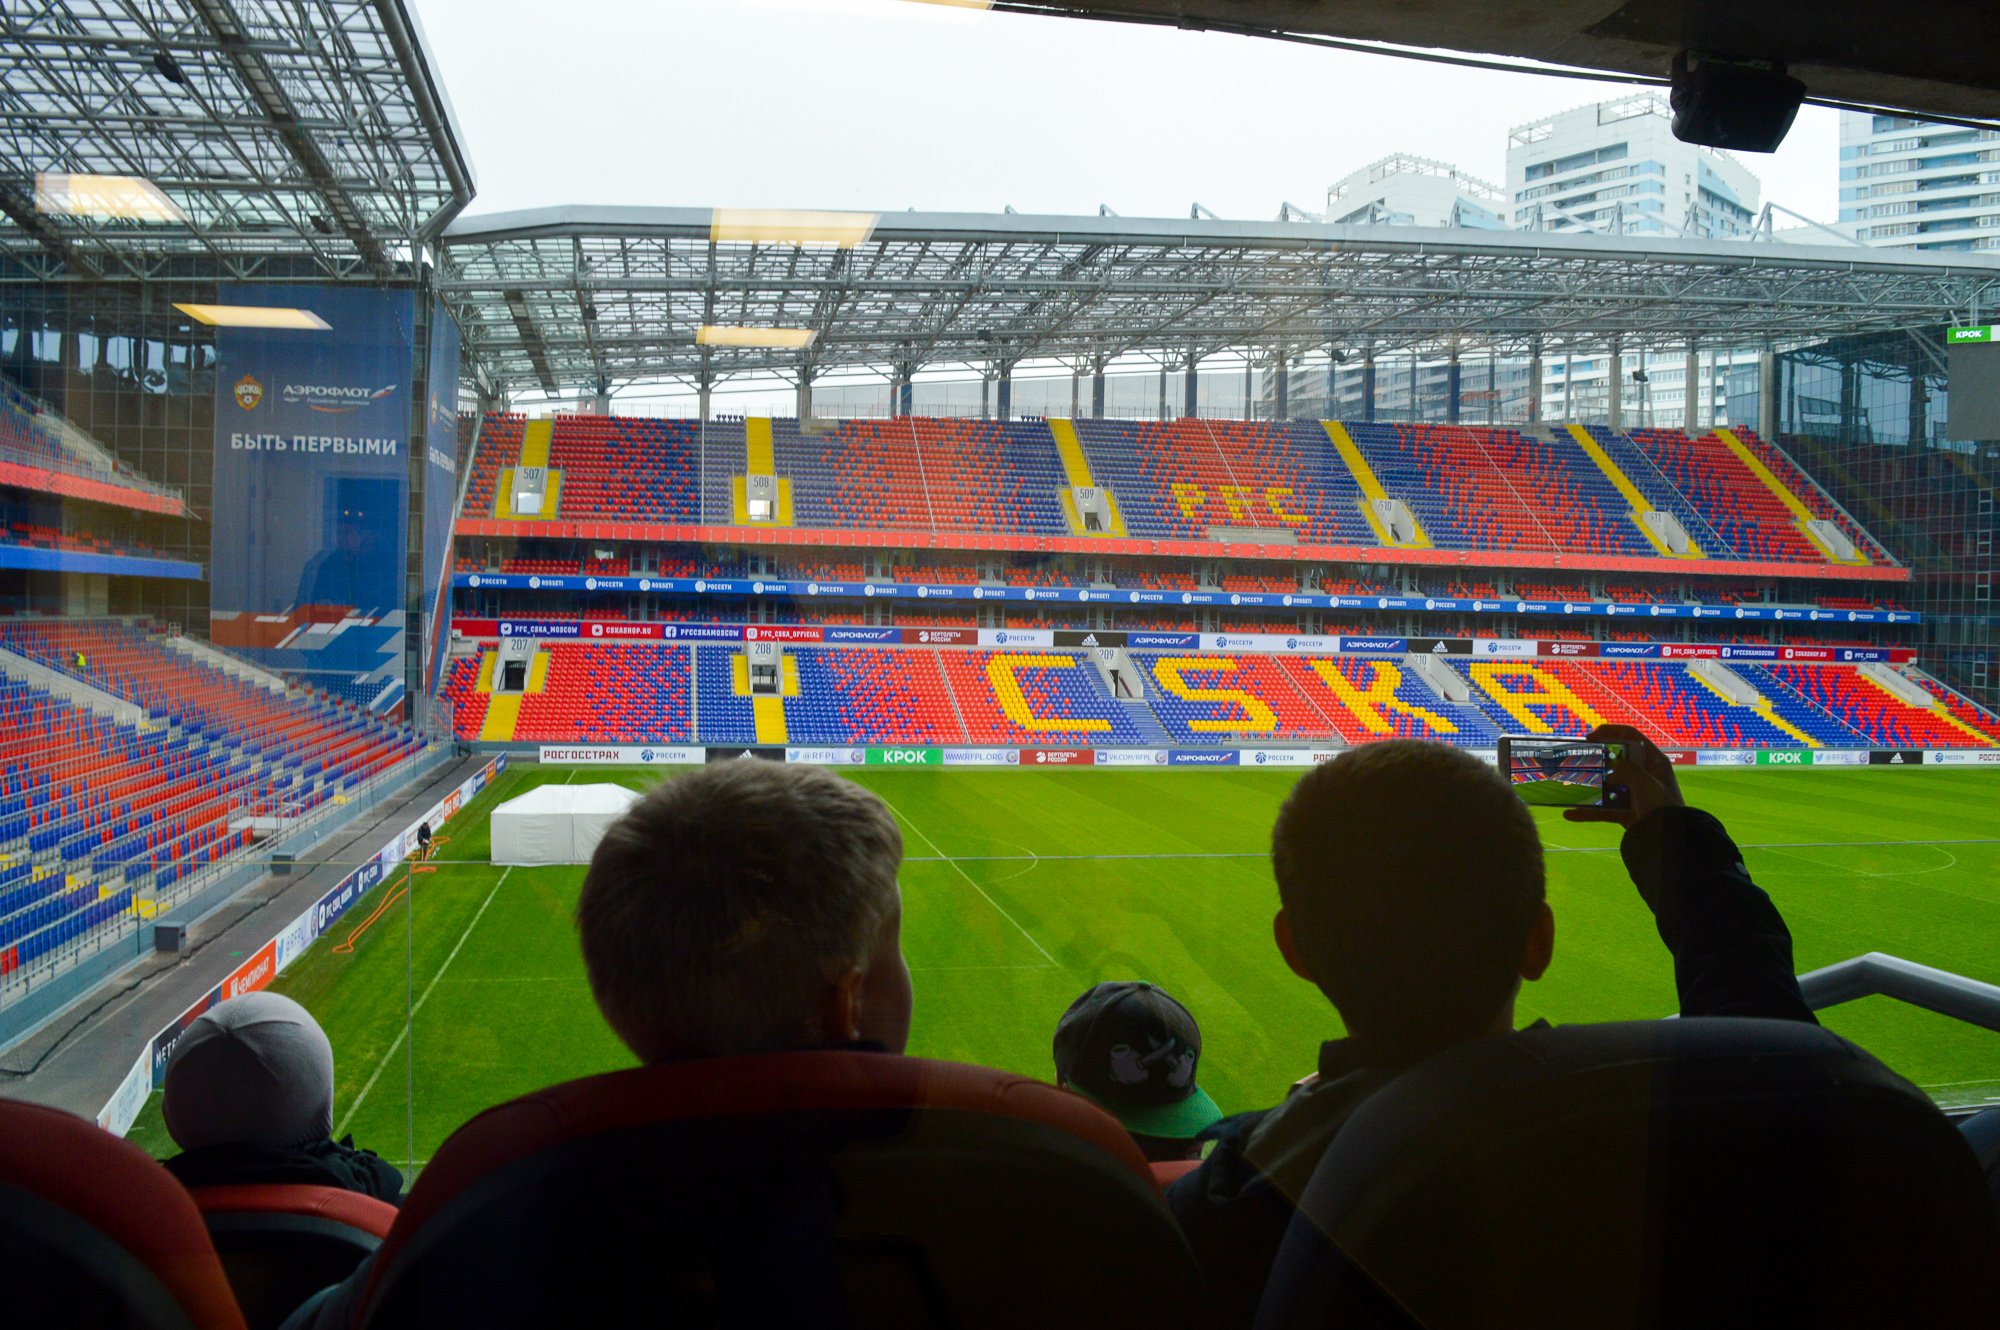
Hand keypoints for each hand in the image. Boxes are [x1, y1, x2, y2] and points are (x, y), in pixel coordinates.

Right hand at [1563, 724, 1683, 827]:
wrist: (1667, 841)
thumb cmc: (1661, 806)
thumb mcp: (1643, 781)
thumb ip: (1625, 768)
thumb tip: (1612, 769)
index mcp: (1655, 761)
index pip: (1631, 736)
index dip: (1610, 731)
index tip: (1589, 737)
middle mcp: (1645, 775)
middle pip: (1618, 759)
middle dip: (1598, 758)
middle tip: (1579, 757)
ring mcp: (1635, 794)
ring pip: (1608, 785)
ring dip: (1591, 786)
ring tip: (1571, 784)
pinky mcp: (1627, 812)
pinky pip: (1604, 808)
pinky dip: (1588, 812)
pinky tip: (1571, 814)